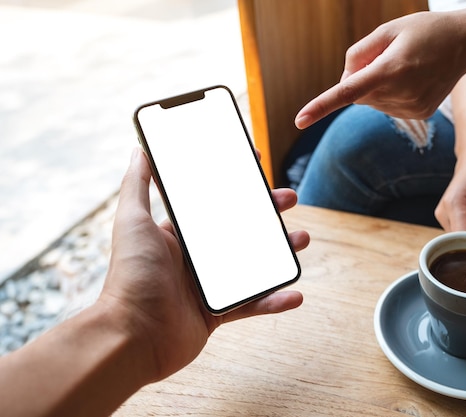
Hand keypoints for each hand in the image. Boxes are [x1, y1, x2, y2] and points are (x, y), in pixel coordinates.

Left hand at [98, 148, 309, 382]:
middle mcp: (195, 258)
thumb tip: (140, 150)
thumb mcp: (133, 221)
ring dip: (280, 252)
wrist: (132, 336)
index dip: (236, 185)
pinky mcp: (218, 313)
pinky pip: (253, 304)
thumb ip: (137, 185)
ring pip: (254, 264)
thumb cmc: (130, 276)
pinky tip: (296, 294)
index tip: (256, 165)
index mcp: (179, 235)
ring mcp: (209, 285)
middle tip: (290, 198)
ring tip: (302, 239)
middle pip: (241, 230)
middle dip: (267, 213)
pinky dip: (275, 300)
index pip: (213, 203)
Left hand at [295, 11, 465, 128]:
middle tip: (387, 57)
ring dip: (377, 87)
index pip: (347, 91)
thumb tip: (345, 81)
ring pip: (372, 102)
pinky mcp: (419, 114)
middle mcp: (401, 93)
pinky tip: (412, 80)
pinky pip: (388, 107)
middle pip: (358, 94)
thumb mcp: (387, 29)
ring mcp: (411, 108)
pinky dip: (391, 95)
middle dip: (361, 78)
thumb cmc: (424, 31)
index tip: (300, 120)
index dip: (321, 106)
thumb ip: (358, 53)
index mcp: (390, 69)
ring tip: (405, 67)